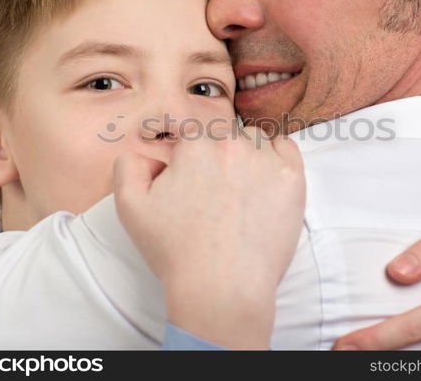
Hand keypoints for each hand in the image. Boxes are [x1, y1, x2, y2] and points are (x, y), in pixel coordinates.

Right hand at [114, 126, 305, 348]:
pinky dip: (277, 157)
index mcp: (195, 146)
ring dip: (248, 155)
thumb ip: (128, 165)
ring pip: (255, 140)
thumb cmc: (176, 250)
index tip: (196, 178)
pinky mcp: (292, 178)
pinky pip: (287, 148)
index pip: (195, 131)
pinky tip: (266, 181)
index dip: (193, 154)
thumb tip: (147, 151)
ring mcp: (266, 160)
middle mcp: (231, 144)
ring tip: (241, 190)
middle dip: (219, 155)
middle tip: (217, 192)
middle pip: (225, 134)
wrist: (221, 288)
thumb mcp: (130, 207)